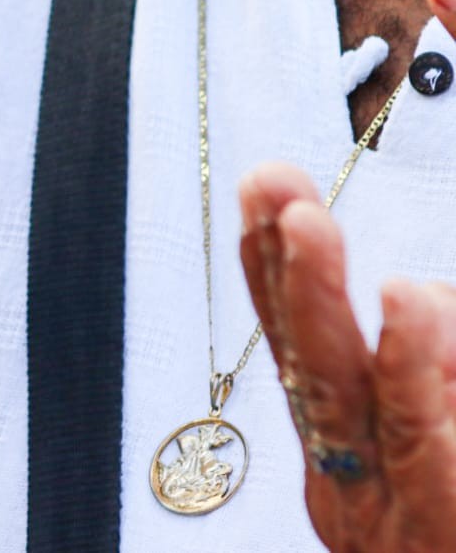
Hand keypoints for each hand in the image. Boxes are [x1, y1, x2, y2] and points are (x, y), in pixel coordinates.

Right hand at [239, 163, 455, 551]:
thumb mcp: (444, 459)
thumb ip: (437, 379)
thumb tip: (424, 298)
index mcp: (351, 470)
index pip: (298, 354)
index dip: (274, 271)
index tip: (266, 192)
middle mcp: (354, 490)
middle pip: (303, 365)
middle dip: (280, 266)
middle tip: (272, 186)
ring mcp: (392, 513)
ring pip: (342, 392)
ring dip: (316, 296)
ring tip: (307, 221)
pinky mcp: (444, 523)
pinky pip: (425, 438)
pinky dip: (413, 363)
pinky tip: (408, 300)